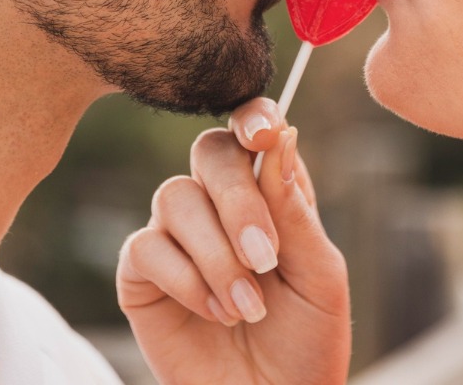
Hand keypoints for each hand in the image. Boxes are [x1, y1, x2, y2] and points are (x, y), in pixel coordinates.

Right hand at [117, 99, 350, 384]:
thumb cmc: (307, 344)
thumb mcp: (320, 276)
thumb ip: (296, 211)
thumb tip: (281, 137)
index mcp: (270, 194)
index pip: (254, 132)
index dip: (253, 118)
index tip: (265, 132)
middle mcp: (220, 205)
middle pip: (209, 153)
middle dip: (238, 200)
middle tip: (265, 257)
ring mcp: (178, 237)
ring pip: (175, 198)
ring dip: (217, 255)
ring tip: (248, 309)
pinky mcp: (142, 275)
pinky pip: (147, 246)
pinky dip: (187, 279)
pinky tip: (216, 313)